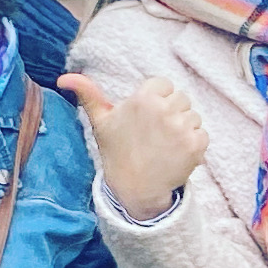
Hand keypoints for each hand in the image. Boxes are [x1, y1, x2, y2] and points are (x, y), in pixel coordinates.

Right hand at [62, 71, 205, 220]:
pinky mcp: (196, 145)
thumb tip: (64, 77)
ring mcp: (182, 128)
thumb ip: (88, 94)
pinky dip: (194, 145)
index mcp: (144, 98)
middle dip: (172, 113)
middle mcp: (164, 109)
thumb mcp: (100, 122)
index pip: (164, 85)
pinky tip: (176, 154)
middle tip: (155, 135)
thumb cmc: (117, 152)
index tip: (147, 118)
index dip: (157, 100)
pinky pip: (202, 134)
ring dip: (184, 129)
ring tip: (164, 145)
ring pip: (193, 116)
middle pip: (181, 99)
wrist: (135, 189)